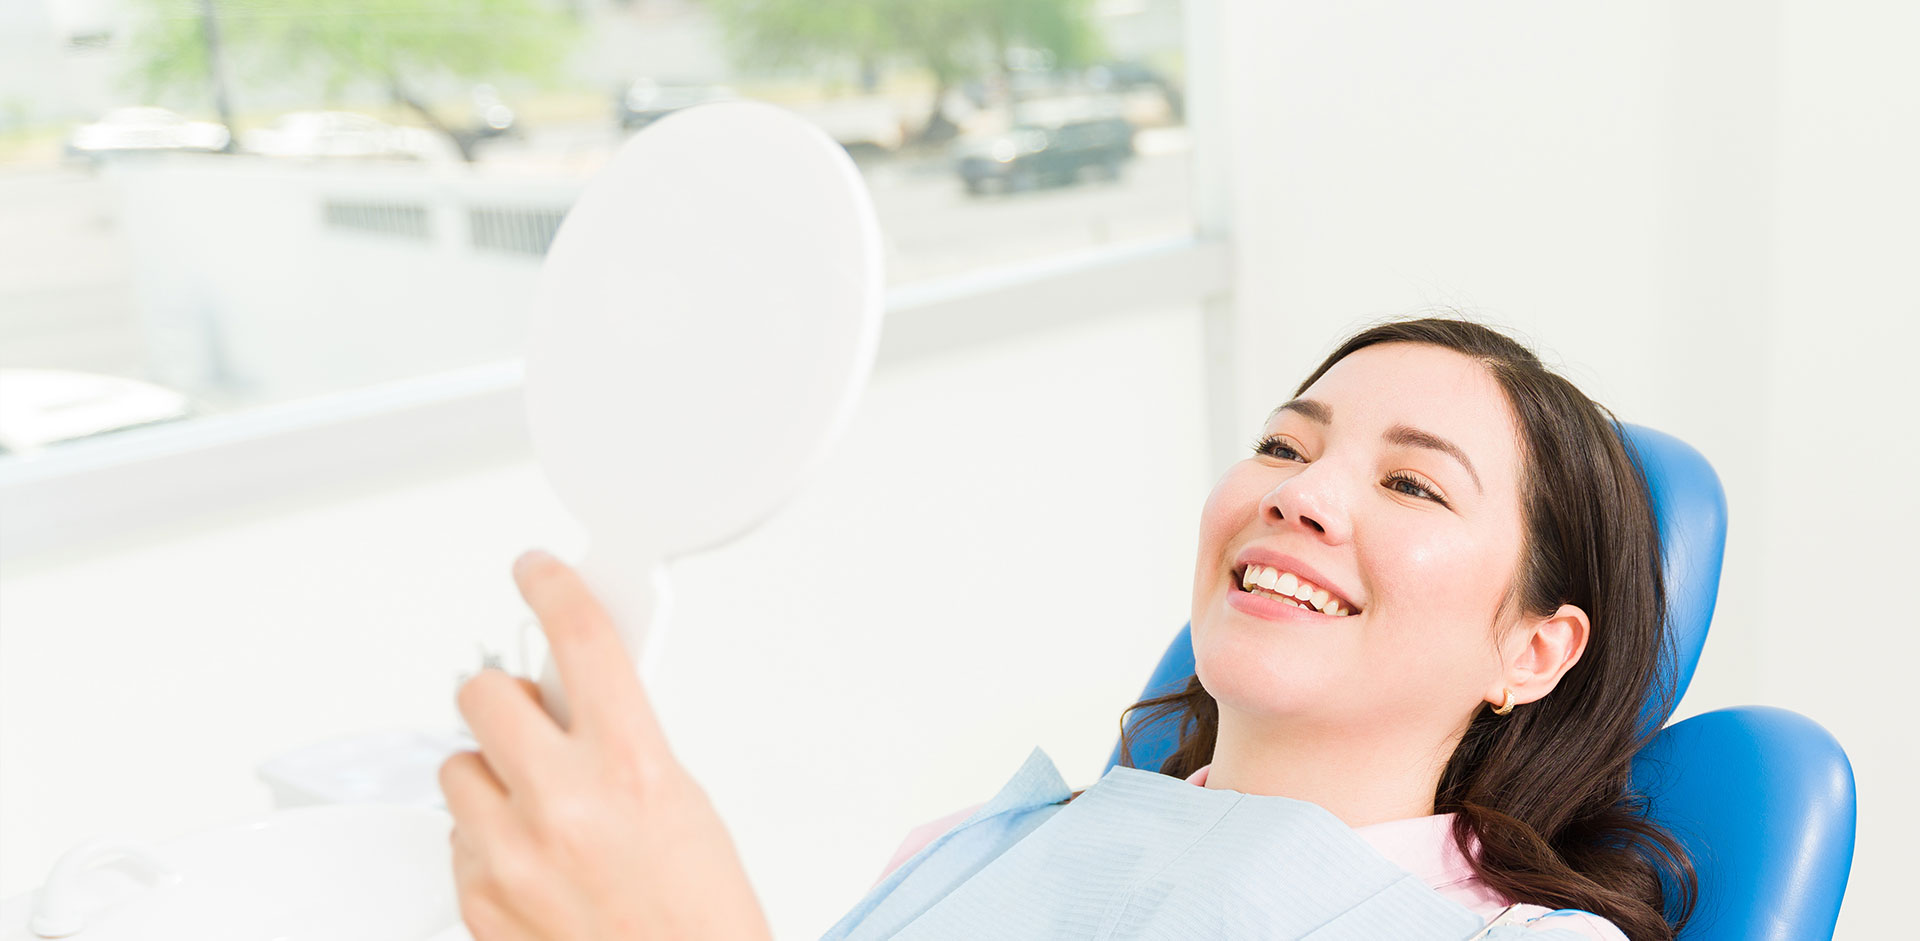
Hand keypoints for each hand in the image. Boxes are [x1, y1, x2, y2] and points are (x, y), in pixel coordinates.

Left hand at [441, 550, 771, 940]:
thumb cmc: (697, 914)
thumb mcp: (683, 801)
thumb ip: (624, 737)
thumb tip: (583, 692)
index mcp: (630, 767)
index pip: (583, 640)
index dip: (555, 587)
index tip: (538, 570)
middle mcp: (563, 804)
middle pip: (486, 693)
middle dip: (507, 696)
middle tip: (533, 716)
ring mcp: (511, 853)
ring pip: (460, 766)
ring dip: (495, 777)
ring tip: (545, 812)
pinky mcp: (477, 897)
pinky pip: (456, 836)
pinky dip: (489, 840)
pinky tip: (537, 862)